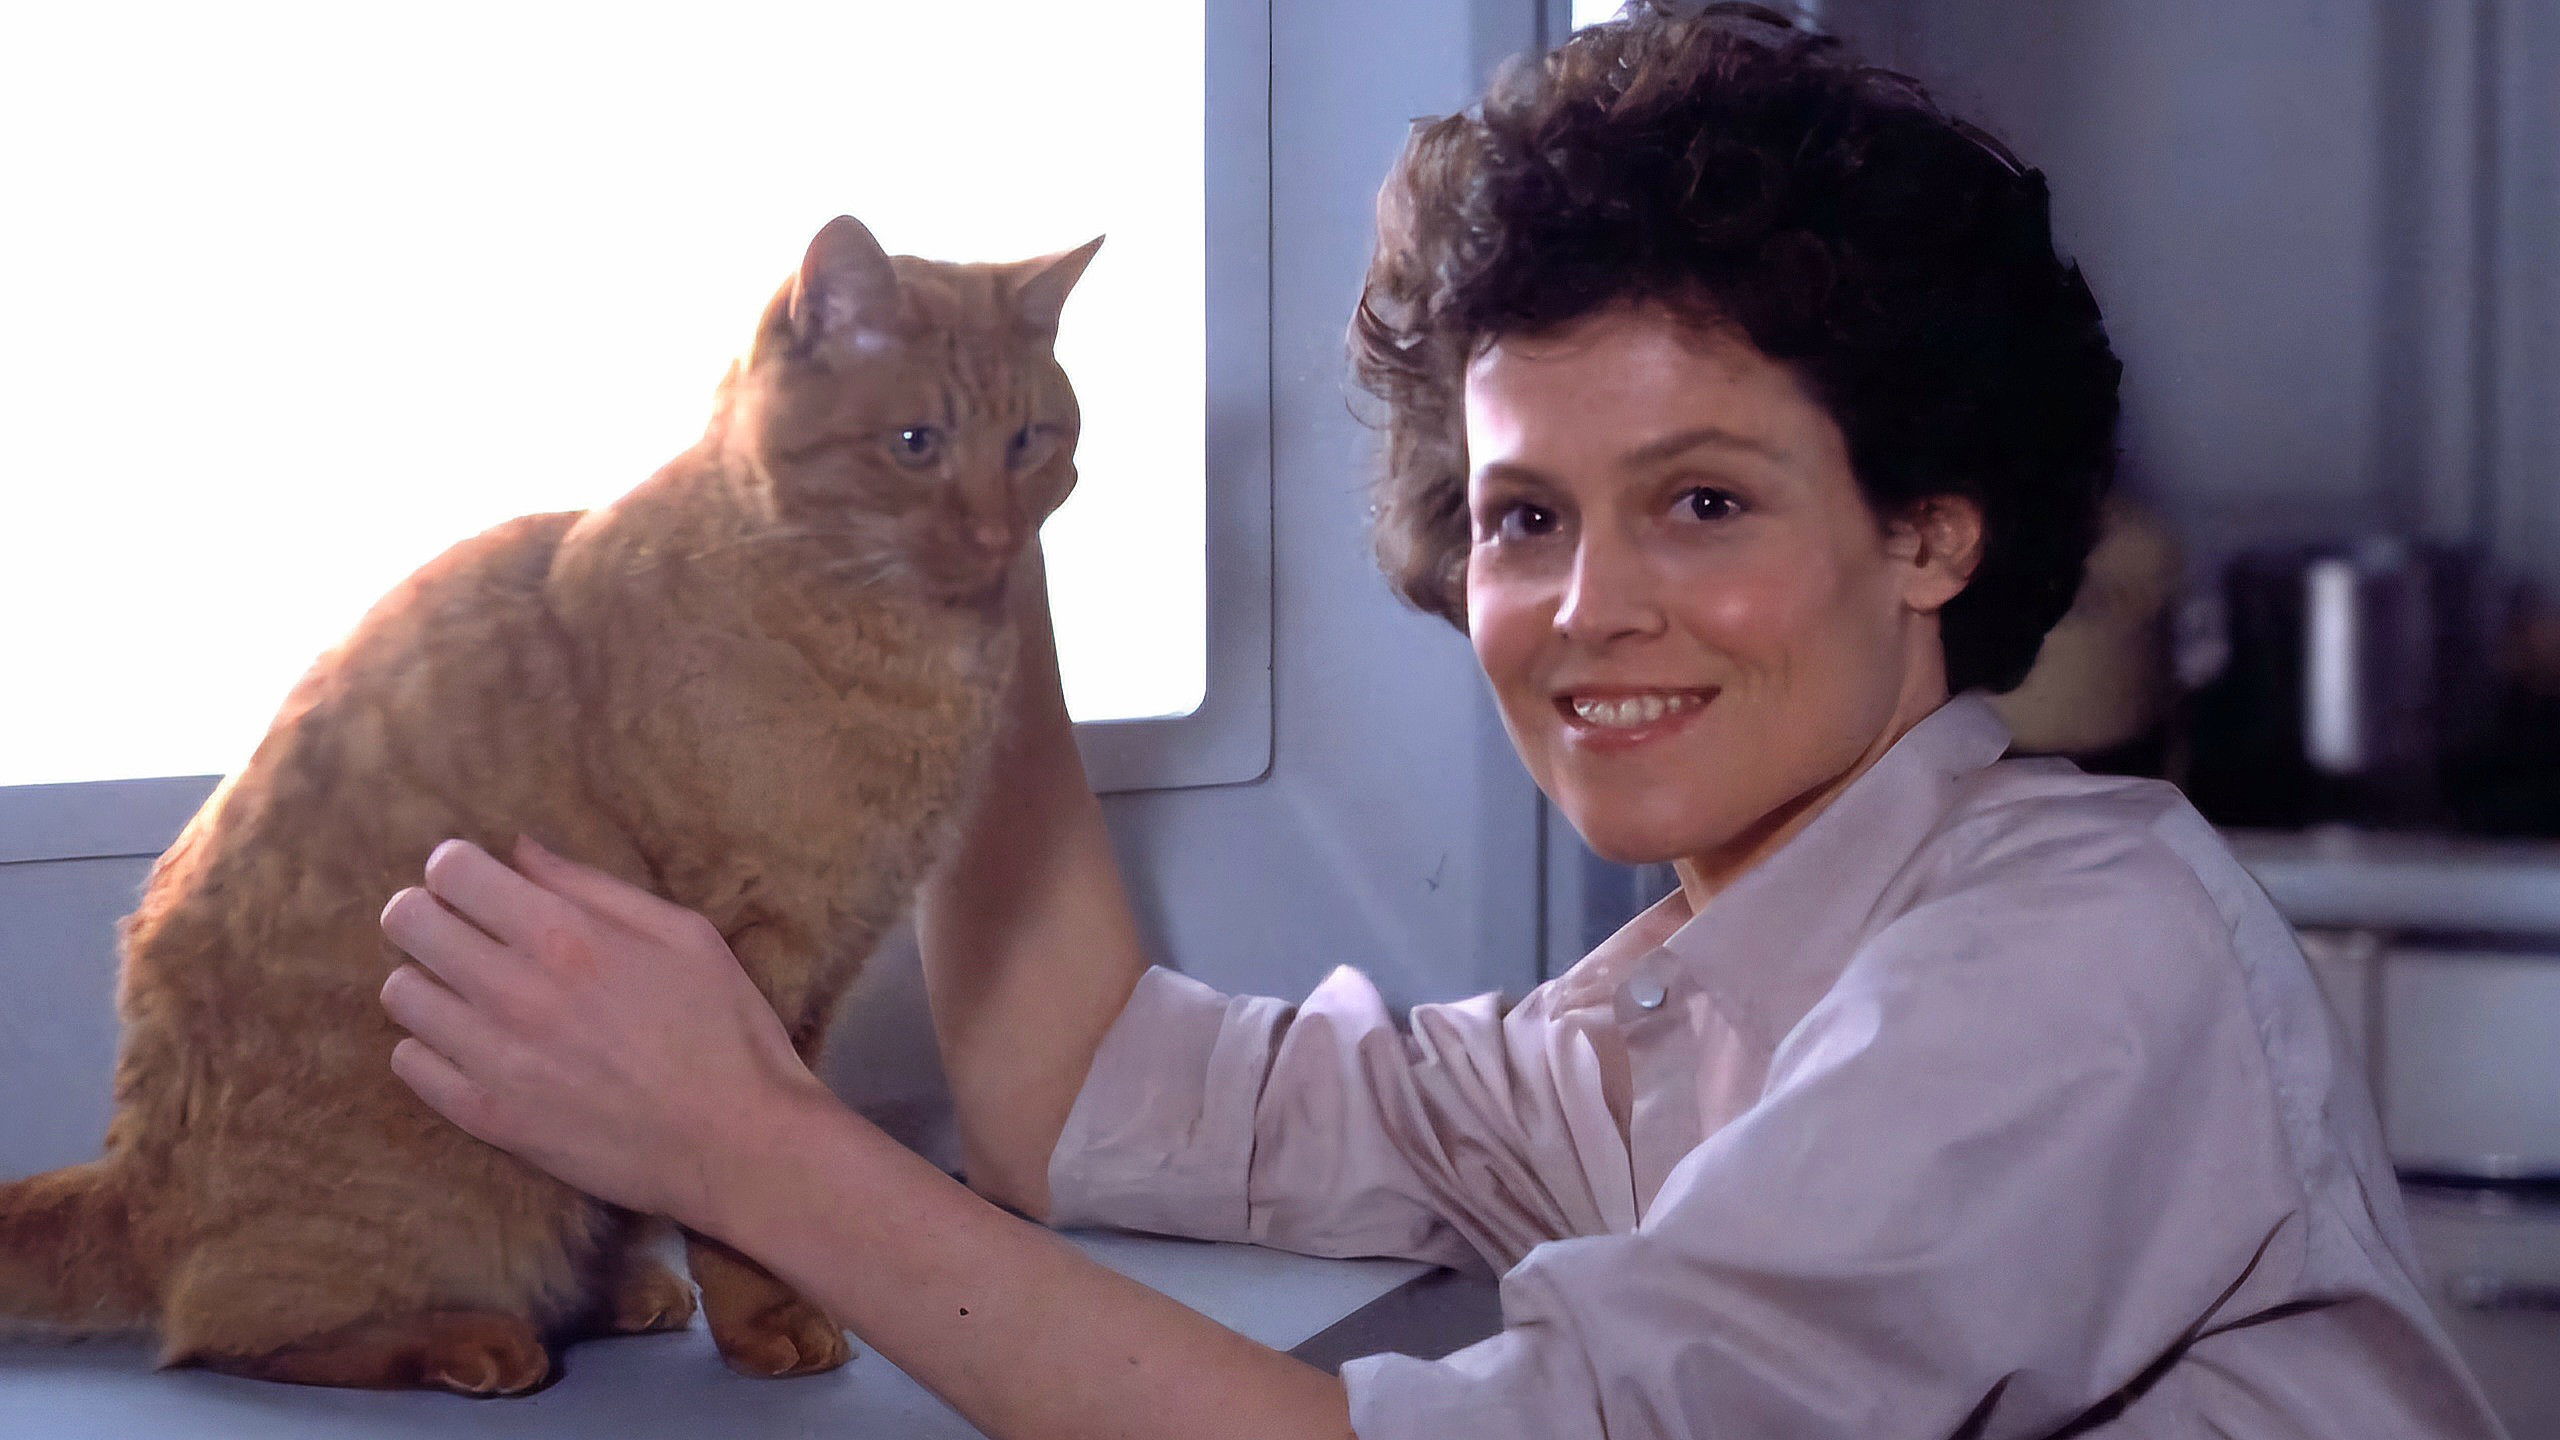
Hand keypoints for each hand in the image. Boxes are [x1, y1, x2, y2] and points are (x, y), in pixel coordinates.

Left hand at [379, 835, 833, 1228]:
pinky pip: (410, 1063)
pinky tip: (474, 1044)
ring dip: (430, 980)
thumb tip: (521, 851)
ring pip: (401, 993)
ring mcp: (494, 1059)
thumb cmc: (726, 1031)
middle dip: (428, 912)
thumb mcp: (686, 935)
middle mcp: (516, 991)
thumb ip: (595, 888)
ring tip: (471, 992)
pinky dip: (431, 1045)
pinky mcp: (487, 1118)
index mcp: (568, 936)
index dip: (458, 865)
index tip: (479, 882)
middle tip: (462, 929)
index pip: (451, 870)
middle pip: (406, 922)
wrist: (738, 1145)